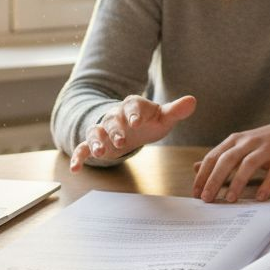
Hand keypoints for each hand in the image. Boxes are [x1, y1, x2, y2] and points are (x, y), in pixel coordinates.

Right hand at [69, 95, 197, 171]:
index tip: (136, 121)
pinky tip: (76, 169)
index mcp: (133, 106)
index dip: (134, 113)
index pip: (132, 106)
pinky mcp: (95, 143)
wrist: (131, 124)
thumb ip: (176, 111)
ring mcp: (103, 129)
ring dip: (96, 141)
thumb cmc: (149, 120)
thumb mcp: (163, 116)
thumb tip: (193, 100)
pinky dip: (78, 156)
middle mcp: (115, 115)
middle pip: (112, 120)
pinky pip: (83, 147)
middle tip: (121, 141)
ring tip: (98, 153)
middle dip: (115, 131)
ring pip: (95, 132)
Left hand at [191, 120, 269, 201]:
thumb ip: (219, 157)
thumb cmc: (263, 143)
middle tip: (207, 198)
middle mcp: (249, 142)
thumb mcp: (240, 146)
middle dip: (215, 179)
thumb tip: (195, 167)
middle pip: (228, 159)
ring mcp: (267, 148)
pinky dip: (267, 184)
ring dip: (238, 182)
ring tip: (230, 199)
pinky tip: (260, 197)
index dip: (203, 175)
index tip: (196, 193)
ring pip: (249, 164)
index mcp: (235, 140)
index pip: (214, 156)